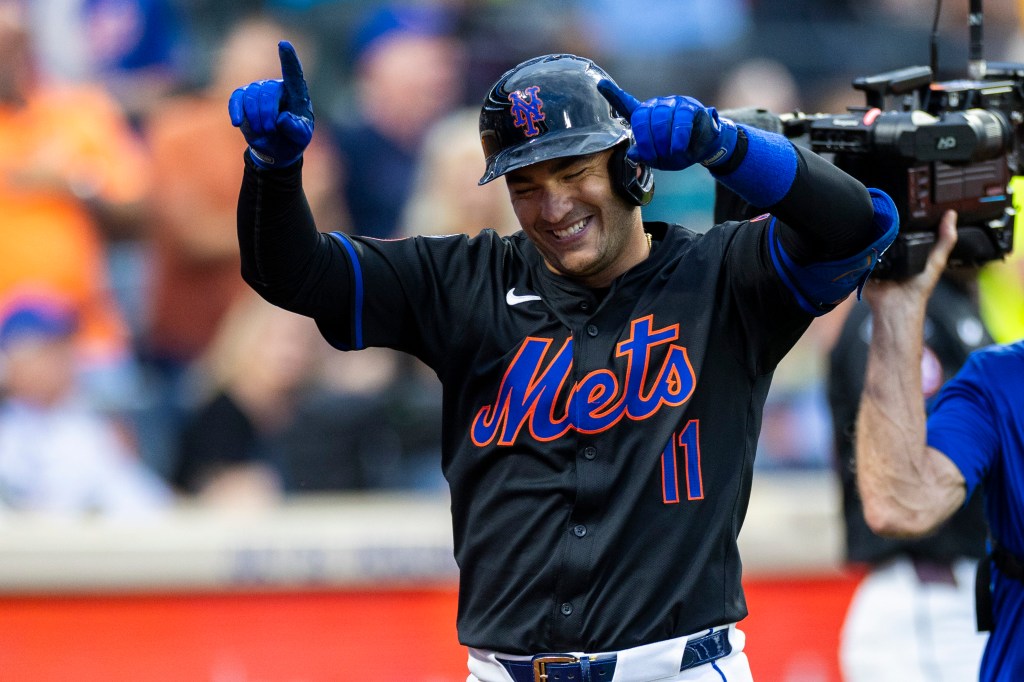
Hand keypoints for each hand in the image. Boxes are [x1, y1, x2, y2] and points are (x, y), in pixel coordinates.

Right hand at [228, 41, 313, 168]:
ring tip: (264, 132)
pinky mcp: (243, 98)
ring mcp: (259, 90)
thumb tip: (283, 118)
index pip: (293, 74)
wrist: (276, 148)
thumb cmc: (293, 138)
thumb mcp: (302, 137)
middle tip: (271, 131)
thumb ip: (296, 129)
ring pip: (252, 95)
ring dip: (256, 118)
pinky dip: (236, 111)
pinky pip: (236, 98)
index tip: (284, 44)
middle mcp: (277, 86)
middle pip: (268, 92)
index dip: (288, 59)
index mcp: (296, 93)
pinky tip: (237, 123)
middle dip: (267, 114)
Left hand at [597, 79, 738, 170]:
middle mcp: (656, 106)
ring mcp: (673, 104)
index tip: (600, 84)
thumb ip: (644, 155)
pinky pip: (681, 121)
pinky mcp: (690, 107)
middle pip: (642, 119)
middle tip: (653, 157)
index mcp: (644, 117)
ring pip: (660, 120)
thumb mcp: (658, 157)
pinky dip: (678, 138)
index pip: (625, 104)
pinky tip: (678, 148)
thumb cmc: (678, 151)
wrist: (705, 146)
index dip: (613, 94)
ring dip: (663, 143)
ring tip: (669, 155)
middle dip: (646, 143)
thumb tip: (634, 153)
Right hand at [863, 209, 958, 307]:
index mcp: (908, 250)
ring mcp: (875, 257)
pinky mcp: (863, 262)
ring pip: (872, 238)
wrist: (896, 304)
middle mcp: (891, 252)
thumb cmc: (917, 288)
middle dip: (887, 222)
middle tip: (888, 210)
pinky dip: (861, 245)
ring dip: (872, 232)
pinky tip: (863, 236)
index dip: (906, 216)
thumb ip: (945, 239)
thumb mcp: (937, 260)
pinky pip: (859, 250)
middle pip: (888, 231)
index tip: (906, 202)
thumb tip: (951, 216)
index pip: (905, 227)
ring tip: (874, 222)